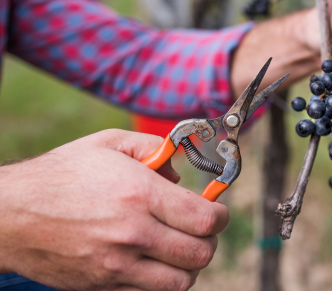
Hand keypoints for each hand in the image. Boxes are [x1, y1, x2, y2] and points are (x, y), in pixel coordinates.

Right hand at [0, 129, 228, 290]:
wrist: (10, 215)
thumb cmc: (61, 174)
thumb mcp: (108, 143)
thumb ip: (154, 149)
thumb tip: (180, 174)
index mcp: (139, 194)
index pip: (206, 219)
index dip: (221, 216)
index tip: (218, 210)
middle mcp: (132, 233)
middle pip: (201, 254)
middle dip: (210, 240)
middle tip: (200, 228)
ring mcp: (117, 266)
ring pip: (181, 281)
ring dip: (188, 265)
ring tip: (178, 246)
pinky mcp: (103, 285)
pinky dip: (161, 280)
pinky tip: (152, 260)